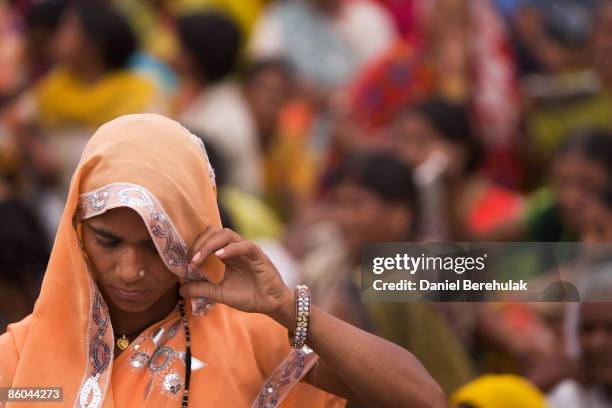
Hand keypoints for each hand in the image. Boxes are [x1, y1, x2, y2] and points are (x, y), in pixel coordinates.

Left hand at [179, 227, 293, 318]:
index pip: (208, 240)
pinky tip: (218, 256)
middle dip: (199, 243)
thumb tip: (180, 289)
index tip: (186, 264)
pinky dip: (230, 248)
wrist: (270, 305)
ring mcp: (247, 249)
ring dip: (210, 244)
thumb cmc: (249, 296)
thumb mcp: (220, 294)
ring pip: (227, 234)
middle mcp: (236, 248)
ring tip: (199, 259)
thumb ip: (202, 289)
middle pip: (215, 232)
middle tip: (190, 260)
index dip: (195, 248)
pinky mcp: (258, 255)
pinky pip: (244, 245)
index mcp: (227, 254)